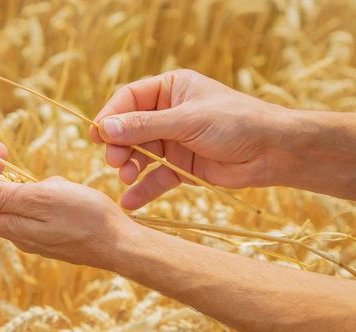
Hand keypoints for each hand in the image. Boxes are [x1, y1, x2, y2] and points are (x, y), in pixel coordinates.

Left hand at [0, 143, 140, 268]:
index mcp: (8, 225)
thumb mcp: (41, 200)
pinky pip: (18, 206)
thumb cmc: (85, 219)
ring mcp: (28, 230)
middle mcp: (13, 231)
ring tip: (1, 155)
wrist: (120, 243)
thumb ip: (1, 196)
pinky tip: (31, 177)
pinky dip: (15, 188)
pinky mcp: (43, 227)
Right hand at [89, 69, 295, 208]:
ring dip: (129, 166)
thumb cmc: (236, 123)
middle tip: (114, 160)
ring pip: (139, 154)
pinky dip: (143, 189)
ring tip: (126, 177)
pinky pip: (155, 177)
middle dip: (119, 145)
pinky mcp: (181, 167)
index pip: (129, 99)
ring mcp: (174, 141)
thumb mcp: (187, 120)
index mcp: (170, 90)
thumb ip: (144, 126)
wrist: (274, 152)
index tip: (97, 135)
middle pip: (129, 129)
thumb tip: (105, 128)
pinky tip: (130, 201)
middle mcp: (168, 113)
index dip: (110, 116)